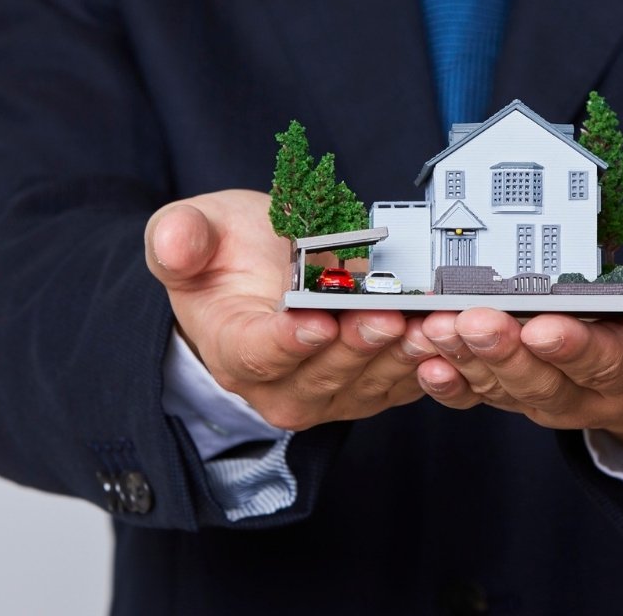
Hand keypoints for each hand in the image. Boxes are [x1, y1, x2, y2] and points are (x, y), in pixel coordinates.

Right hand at [145, 189, 438, 430]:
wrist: (256, 273)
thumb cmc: (223, 252)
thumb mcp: (188, 231)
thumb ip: (178, 239)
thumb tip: (173, 244)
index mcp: (231, 348)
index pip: (257, 354)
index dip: (286, 341)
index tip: (314, 321)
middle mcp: (279, 384)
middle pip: (322, 373)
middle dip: (356, 345)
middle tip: (386, 316)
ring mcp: (330, 391)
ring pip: (369, 382)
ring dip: (402, 356)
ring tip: (428, 324)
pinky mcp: (371, 386)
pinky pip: (403, 381)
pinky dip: (430, 361)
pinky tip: (449, 334)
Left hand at [417, 255, 622, 469]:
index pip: (608, 361)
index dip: (575, 347)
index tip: (544, 327)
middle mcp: (592, 391)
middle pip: (543, 379)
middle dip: (505, 351)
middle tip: (472, 320)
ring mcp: (550, 393)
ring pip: (503, 386)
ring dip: (466, 360)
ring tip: (436, 330)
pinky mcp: (518, 386)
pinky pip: (479, 390)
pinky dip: (448, 378)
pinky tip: (422, 359)